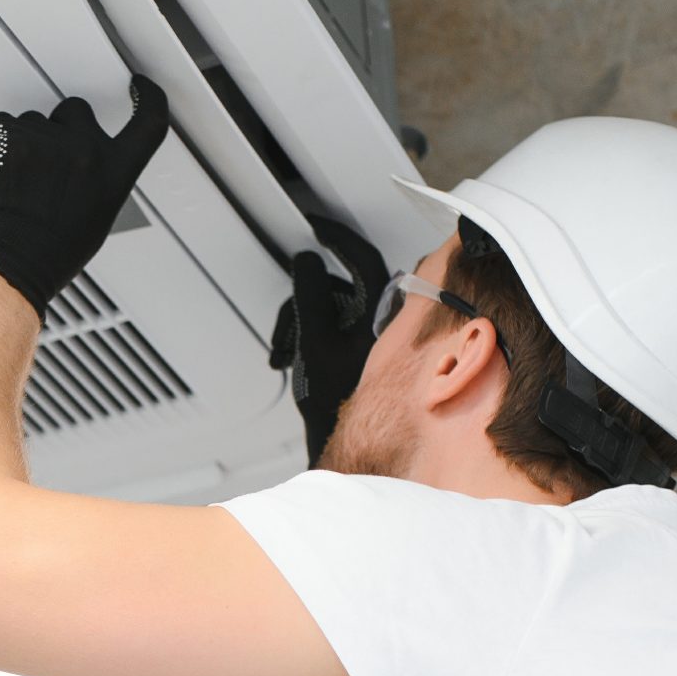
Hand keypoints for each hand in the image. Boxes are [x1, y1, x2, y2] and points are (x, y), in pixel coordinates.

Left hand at [0, 76, 169, 316]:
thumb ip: (102, 178)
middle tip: (48, 164)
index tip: (140, 88)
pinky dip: (0, 142)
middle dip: (62, 129)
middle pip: (77, 111)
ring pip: (35, 121)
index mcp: (114, 173)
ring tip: (21, 179)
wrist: (9, 264)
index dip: (148, 98)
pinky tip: (2, 170)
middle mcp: (86, 150)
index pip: (149, 123)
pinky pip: (4, 123)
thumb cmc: (51, 253)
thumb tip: (91, 161)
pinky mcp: (10, 136)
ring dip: (28, 140)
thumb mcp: (99, 217)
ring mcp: (46, 140)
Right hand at [269, 211, 389, 465]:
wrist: (353, 448)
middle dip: (308, 302)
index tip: (321, 227)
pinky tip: (300, 358)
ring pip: (336, 308)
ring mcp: (376, 337)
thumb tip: (308, 262)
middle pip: (341, 286)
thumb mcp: (313, 345)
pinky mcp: (367, 351)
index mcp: (381, 313)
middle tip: (292, 320)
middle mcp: (386, 322)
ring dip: (305, 324)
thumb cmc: (339, 406)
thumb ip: (310, 297)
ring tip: (290, 353)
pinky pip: (339, 328)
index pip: (362, 258)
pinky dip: (314, 336)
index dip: (339, 237)